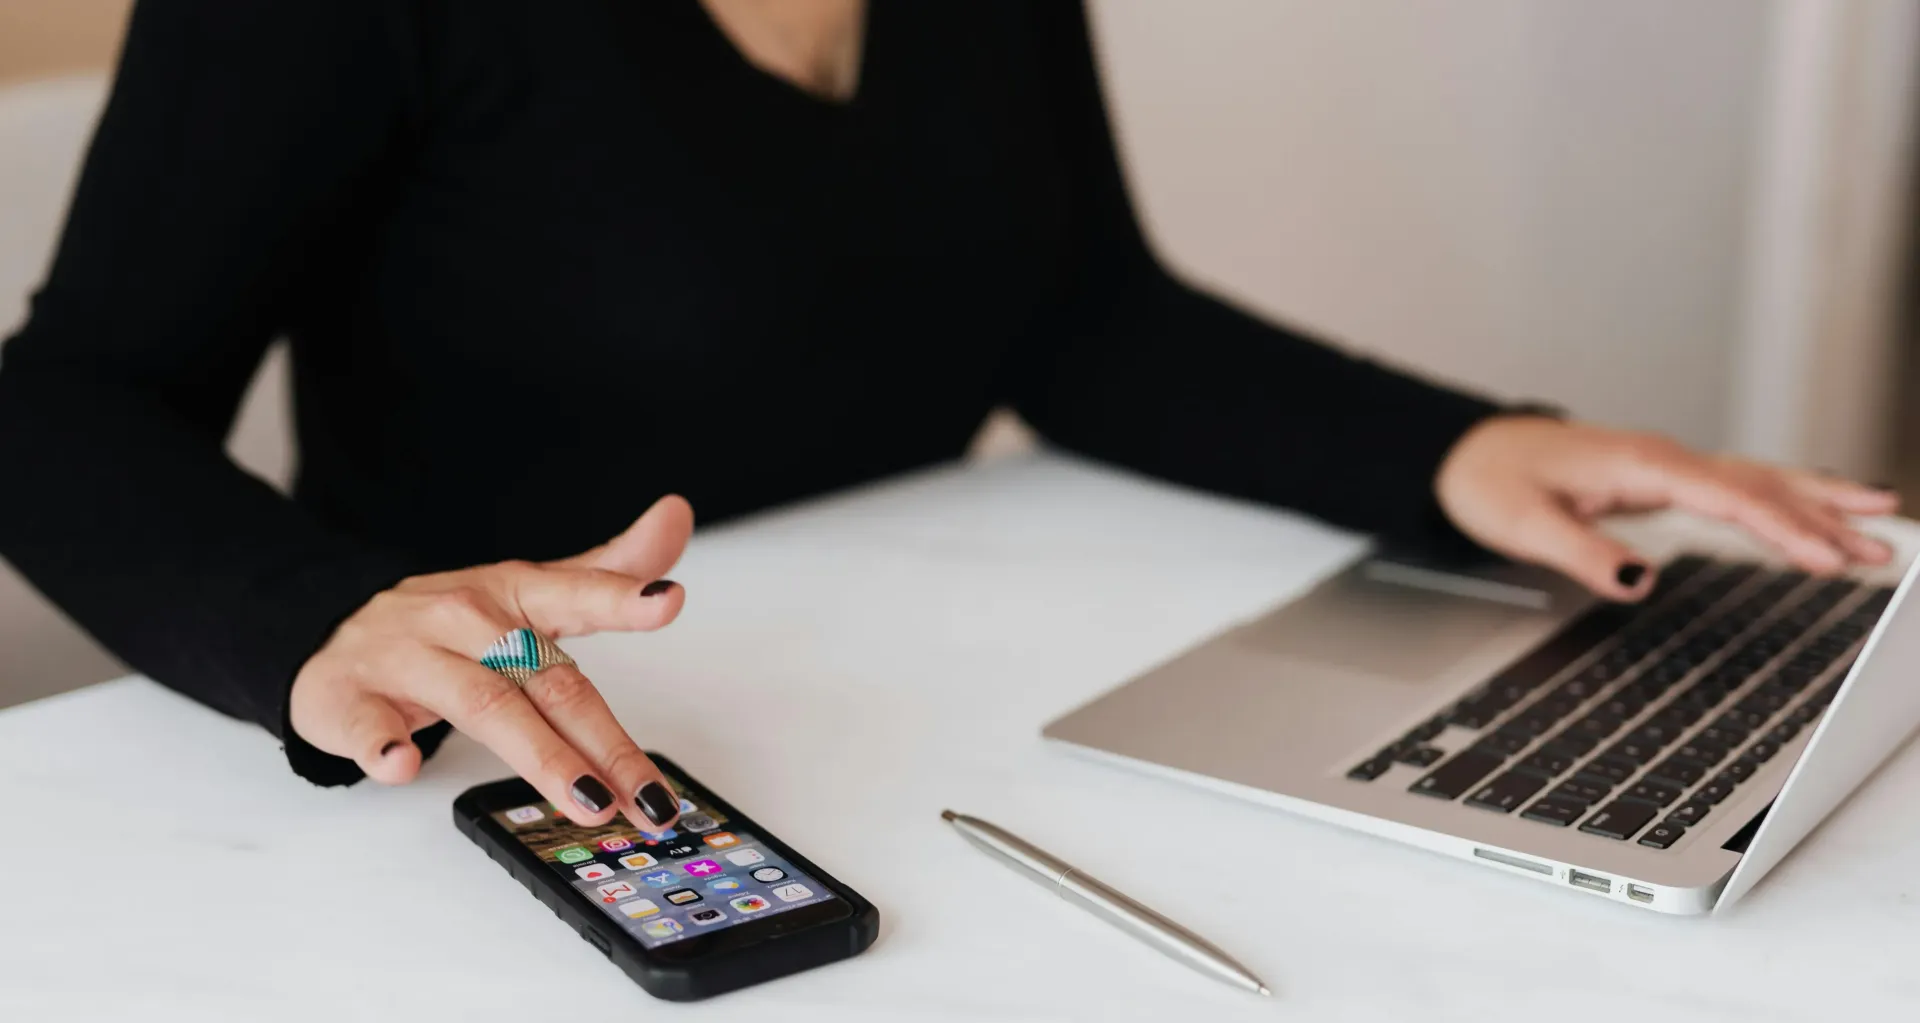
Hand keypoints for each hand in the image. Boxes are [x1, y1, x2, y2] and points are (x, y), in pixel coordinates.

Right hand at [289, 495, 694, 829]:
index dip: (622, 598)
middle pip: (545, 680)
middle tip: (650, 797)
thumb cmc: (447, 624)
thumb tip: (677, 516)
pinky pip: (367, 723)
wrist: (329, 629)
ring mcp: (406, 658)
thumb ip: (606, 571)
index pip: (575, 593)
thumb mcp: (528, 590)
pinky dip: (383, 745)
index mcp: (511, 594)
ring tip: (589, 800)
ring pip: (482, 704)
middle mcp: (464, 621)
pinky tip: (402, 765)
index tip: (667, 600)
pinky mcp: (349, 699)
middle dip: (603, 742)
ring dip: (539, 756)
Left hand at [1435, 416, 1898, 599]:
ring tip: (1882, 521)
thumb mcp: (1524, 525)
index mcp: (1641, 465)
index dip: (1782, 529)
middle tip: (1886, 547)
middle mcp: (1663, 459)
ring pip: (1757, 482)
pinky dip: (1784, 496)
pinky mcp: (1663, 480)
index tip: (1827, 558)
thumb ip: (1582, 552)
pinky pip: (1737, 486)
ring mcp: (1667, 467)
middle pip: (1760, 487)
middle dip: (1825, 517)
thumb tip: (1638, 580)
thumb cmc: (1491, 481)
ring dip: (1819, 503)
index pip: (1728, 498)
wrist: (1467, 453)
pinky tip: (1818, 506)